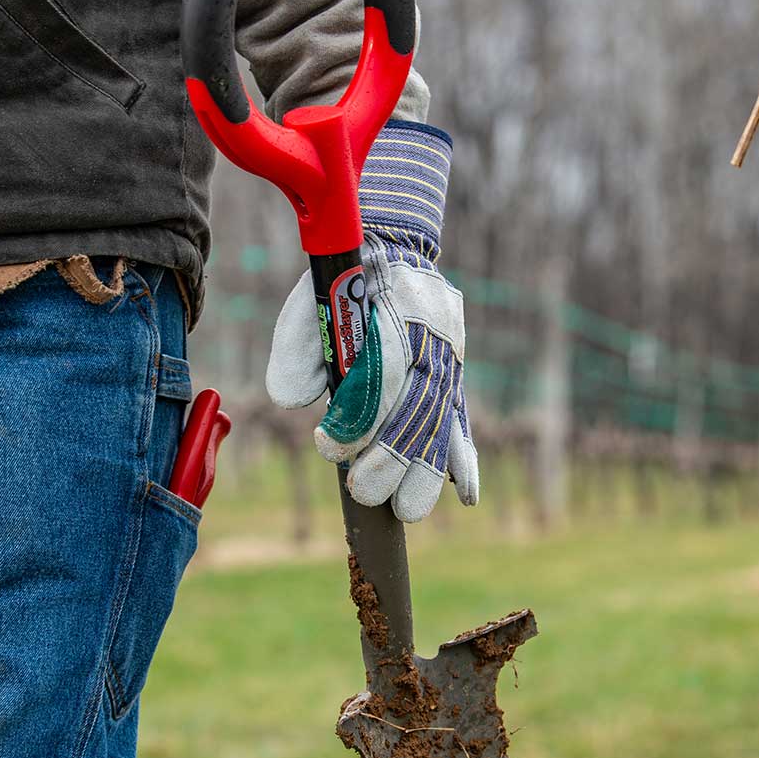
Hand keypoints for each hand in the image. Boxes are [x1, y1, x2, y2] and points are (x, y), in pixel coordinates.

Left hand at [266, 123, 478, 522]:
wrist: (394, 245)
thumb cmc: (344, 278)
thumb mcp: (309, 298)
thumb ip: (297, 347)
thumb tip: (292, 402)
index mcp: (398, 313)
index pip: (382, 377)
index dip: (357, 419)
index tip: (328, 443)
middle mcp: (432, 340)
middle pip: (420, 410)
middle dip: (392, 458)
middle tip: (361, 490)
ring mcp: (449, 362)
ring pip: (443, 425)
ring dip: (425, 473)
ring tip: (404, 511)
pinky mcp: (454, 380)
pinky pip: (463, 423)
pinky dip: (466, 460)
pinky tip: (465, 495)